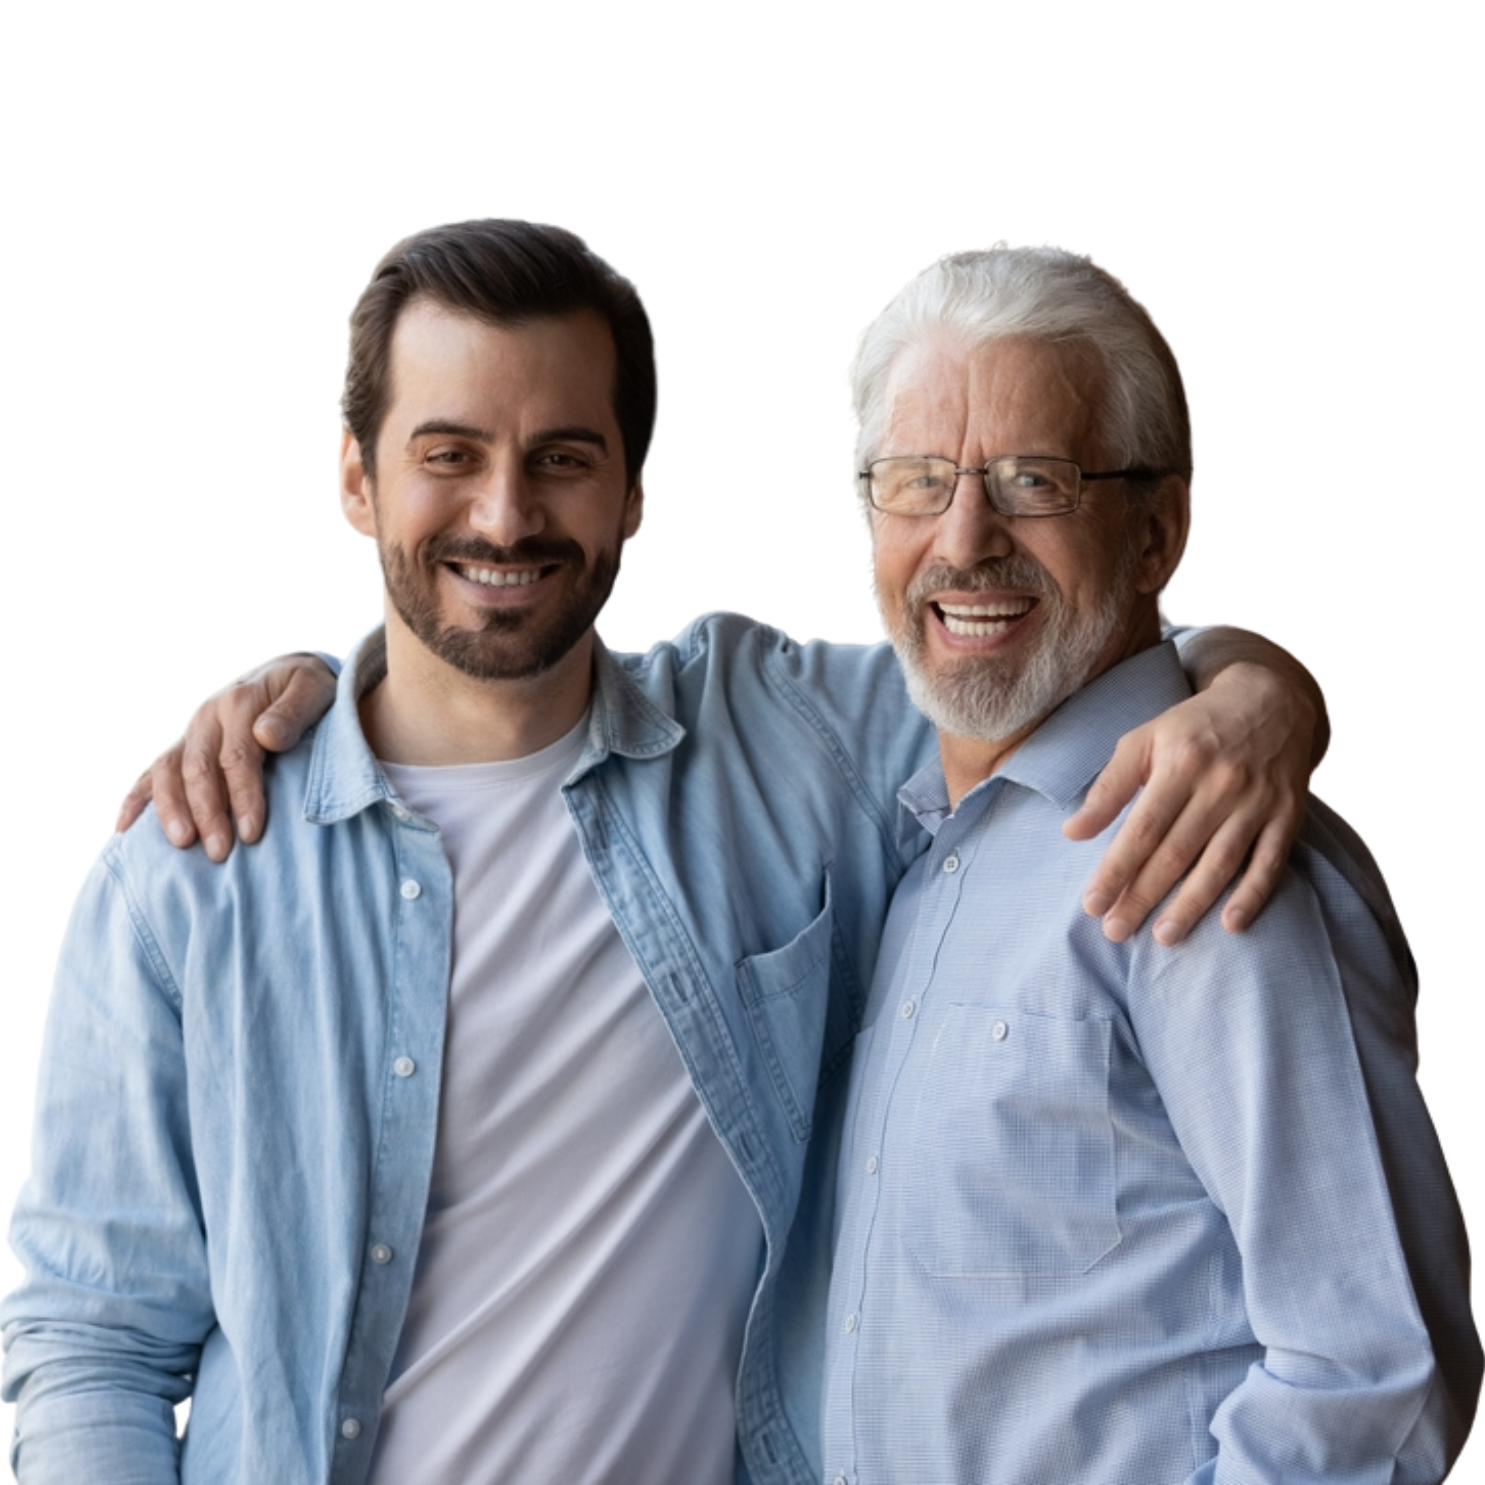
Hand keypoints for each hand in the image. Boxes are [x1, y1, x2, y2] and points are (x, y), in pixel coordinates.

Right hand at [112, 653, 337, 861]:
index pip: (237, 756)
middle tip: (220, 852)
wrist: (288, 673)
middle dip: (208, 813)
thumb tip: (267, 736)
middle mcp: (209, 715)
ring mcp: (192, 731)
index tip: (251, 833)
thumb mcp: (314, 688)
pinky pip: (151, 771)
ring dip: (171, 809)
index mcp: (240, 702)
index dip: (243, 796)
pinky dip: (136, 798)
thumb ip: (294, 711)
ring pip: (168, 770)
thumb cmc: (308, 687)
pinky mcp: (184, 744)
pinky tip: (126, 828)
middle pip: (199, 768)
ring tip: (181, 843)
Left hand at [1063, 662, 1317, 944]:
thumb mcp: (1143, 739)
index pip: (1142, 828)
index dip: (1117, 869)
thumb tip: (1072, 833)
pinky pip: (1271, 861)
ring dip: (1192, 905)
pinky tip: (1231, 925)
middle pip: (1176, 851)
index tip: (1093, 904)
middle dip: (1143, 895)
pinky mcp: (1289, 813)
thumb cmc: (1194, 726)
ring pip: (1221, 862)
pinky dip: (1253, 894)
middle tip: (1116, 932)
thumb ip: (1108, 786)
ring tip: (1164, 936)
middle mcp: (1220, 784)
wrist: (1272, 699)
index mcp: (1179, 763)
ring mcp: (1258, 801)